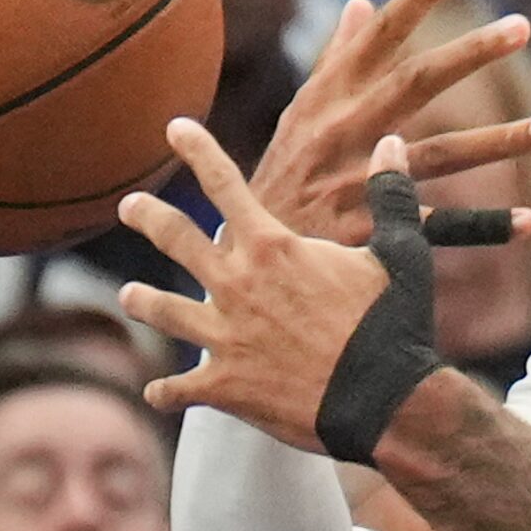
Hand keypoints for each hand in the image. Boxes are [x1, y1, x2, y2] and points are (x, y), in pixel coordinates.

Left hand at [120, 127, 508, 449]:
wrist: (385, 401)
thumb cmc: (394, 325)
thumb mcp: (401, 255)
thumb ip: (392, 198)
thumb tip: (393, 145)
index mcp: (272, 248)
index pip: (224, 183)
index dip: (196, 150)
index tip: (175, 128)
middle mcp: (237, 285)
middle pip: (176, 238)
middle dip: (148, 217)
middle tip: (129, 207)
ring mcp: (224, 337)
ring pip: (163, 311)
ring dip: (143, 301)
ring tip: (128, 295)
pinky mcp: (224, 387)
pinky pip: (179, 388)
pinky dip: (166, 392)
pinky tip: (157, 394)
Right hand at [250, 0, 530, 244]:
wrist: (245, 258)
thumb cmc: (281, 179)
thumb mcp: (299, 116)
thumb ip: (336, 61)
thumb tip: (364, 4)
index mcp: (328, 98)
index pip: (379, 36)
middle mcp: (342, 130)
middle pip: (416, 82)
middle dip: (470, 52)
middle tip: (522, 25)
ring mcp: (356, 181)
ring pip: (440, 155)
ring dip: (498, 141)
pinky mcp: (368, 231)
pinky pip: (439, 228)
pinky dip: (485, 226)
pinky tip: (530, 222)